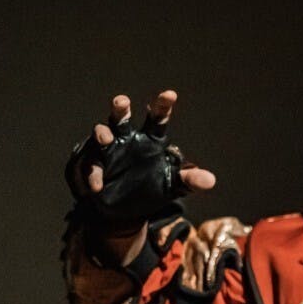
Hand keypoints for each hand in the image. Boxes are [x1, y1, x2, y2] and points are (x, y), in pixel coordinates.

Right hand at [65, 90, 216, 220]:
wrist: (126, 208)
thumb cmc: (151, 186)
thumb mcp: (173, 185)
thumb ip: (189, 180)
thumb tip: (211, 180)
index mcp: (150, 140)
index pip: (157, 119)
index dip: (163, 106)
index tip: (170, 95)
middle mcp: (128, 140)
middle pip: (123, 119)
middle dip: (120, 109)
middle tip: (122, 101)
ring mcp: (109, 152)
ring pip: (102, 135)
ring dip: (102, 134)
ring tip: (105, 137)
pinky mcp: (95, 167)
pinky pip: (92, 167)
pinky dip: (94, 175)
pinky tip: (97, 185)